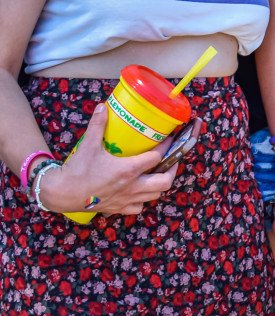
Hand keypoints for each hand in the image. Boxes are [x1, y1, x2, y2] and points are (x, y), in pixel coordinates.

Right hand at [39, 104, 176, 215]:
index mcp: (128, 170)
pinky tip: (140, 191)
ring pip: (154, 196)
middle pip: (164, 181)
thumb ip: (98, 125)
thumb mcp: (88, 145)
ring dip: (159, 184)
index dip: (166, 146)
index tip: (170, 138)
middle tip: (172, 159)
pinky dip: (143, 200)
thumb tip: (102, 107)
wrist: (61, 194)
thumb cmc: (77, 170)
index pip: (157, 157)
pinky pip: (138, 208)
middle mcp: (132, 186)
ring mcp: (126, 199)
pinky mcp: (118, 209)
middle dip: (172, 169)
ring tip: (159, 173)